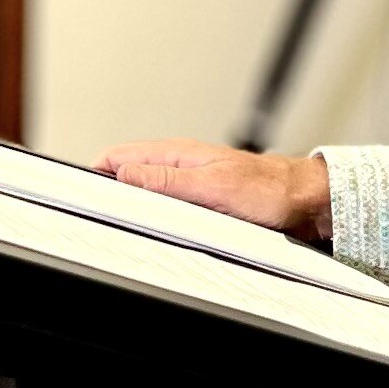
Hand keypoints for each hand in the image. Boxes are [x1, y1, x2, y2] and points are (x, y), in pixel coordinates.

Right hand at [95, 141, 331, 242]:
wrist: (305, 200)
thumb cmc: (269, 192)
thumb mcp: (212, 187)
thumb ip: (167, 181)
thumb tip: (123, 175)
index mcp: (177, 156)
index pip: (118, 157)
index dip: (96, 175)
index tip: (83, 199)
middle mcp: (180, 167)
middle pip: (128, 175)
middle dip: (110, 193)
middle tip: (97, 219)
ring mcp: (191, 183)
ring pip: (146, 192)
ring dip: (134, 206)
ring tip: (119, 226)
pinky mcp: (203, 201)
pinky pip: (168, 206)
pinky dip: (157, 217)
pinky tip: (155, 231)